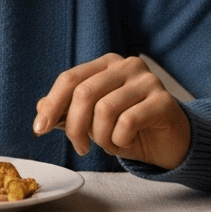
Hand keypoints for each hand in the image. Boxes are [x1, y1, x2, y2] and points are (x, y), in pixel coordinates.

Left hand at [33, 53, 189, 169]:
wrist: (170, 143)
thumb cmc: (130, 129)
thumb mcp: (94, 121)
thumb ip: (69, 111)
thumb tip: (41, 109)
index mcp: (107, 64)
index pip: (70, 78)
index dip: (52, 104)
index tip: (40, 128)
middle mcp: (127, 65)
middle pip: (84, 93)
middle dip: (75, 127)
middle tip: (81, 148)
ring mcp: (147, 80)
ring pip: (105, 110)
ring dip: (101, 137)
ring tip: (110, 144)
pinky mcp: (163, 100)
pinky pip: (127, 122)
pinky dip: (120, 140)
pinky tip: (127, 142)